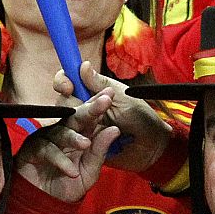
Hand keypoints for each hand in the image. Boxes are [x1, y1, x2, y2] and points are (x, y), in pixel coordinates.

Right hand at [16, 88, 119, 201]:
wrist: (46, 204)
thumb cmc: (68, 185)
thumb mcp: (90, 171)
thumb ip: (100, 152)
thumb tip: (114, 129)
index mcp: (78, 134)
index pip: (90, 116)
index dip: (99, 104)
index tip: (111, 94)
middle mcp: (62, 132)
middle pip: (75, 116)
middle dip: (89, 109)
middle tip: (104, 102)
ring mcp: (46, 139)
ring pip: (60, 132)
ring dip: (73, 138)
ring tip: (85, 145)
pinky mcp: (32, 150)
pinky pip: (46, 150)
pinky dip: (59, 161)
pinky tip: (70, 171)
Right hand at [53, 61, 172, 171]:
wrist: (151, 146)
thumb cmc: (141, 118)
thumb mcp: (122, 97)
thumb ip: (100, 83)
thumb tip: (83, 65)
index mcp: (91, 94)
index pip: (69, 83)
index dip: (63, 81)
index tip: (67, 86)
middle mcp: (83, 110)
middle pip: (62, 104)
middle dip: (70, 106)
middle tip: (87, 111)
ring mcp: (82, 129)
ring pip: (63, 124)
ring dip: (73, 126)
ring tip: (91, 131)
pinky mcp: (83, 149)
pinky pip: (70, 145)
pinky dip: (75, 143)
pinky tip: (86, 145)